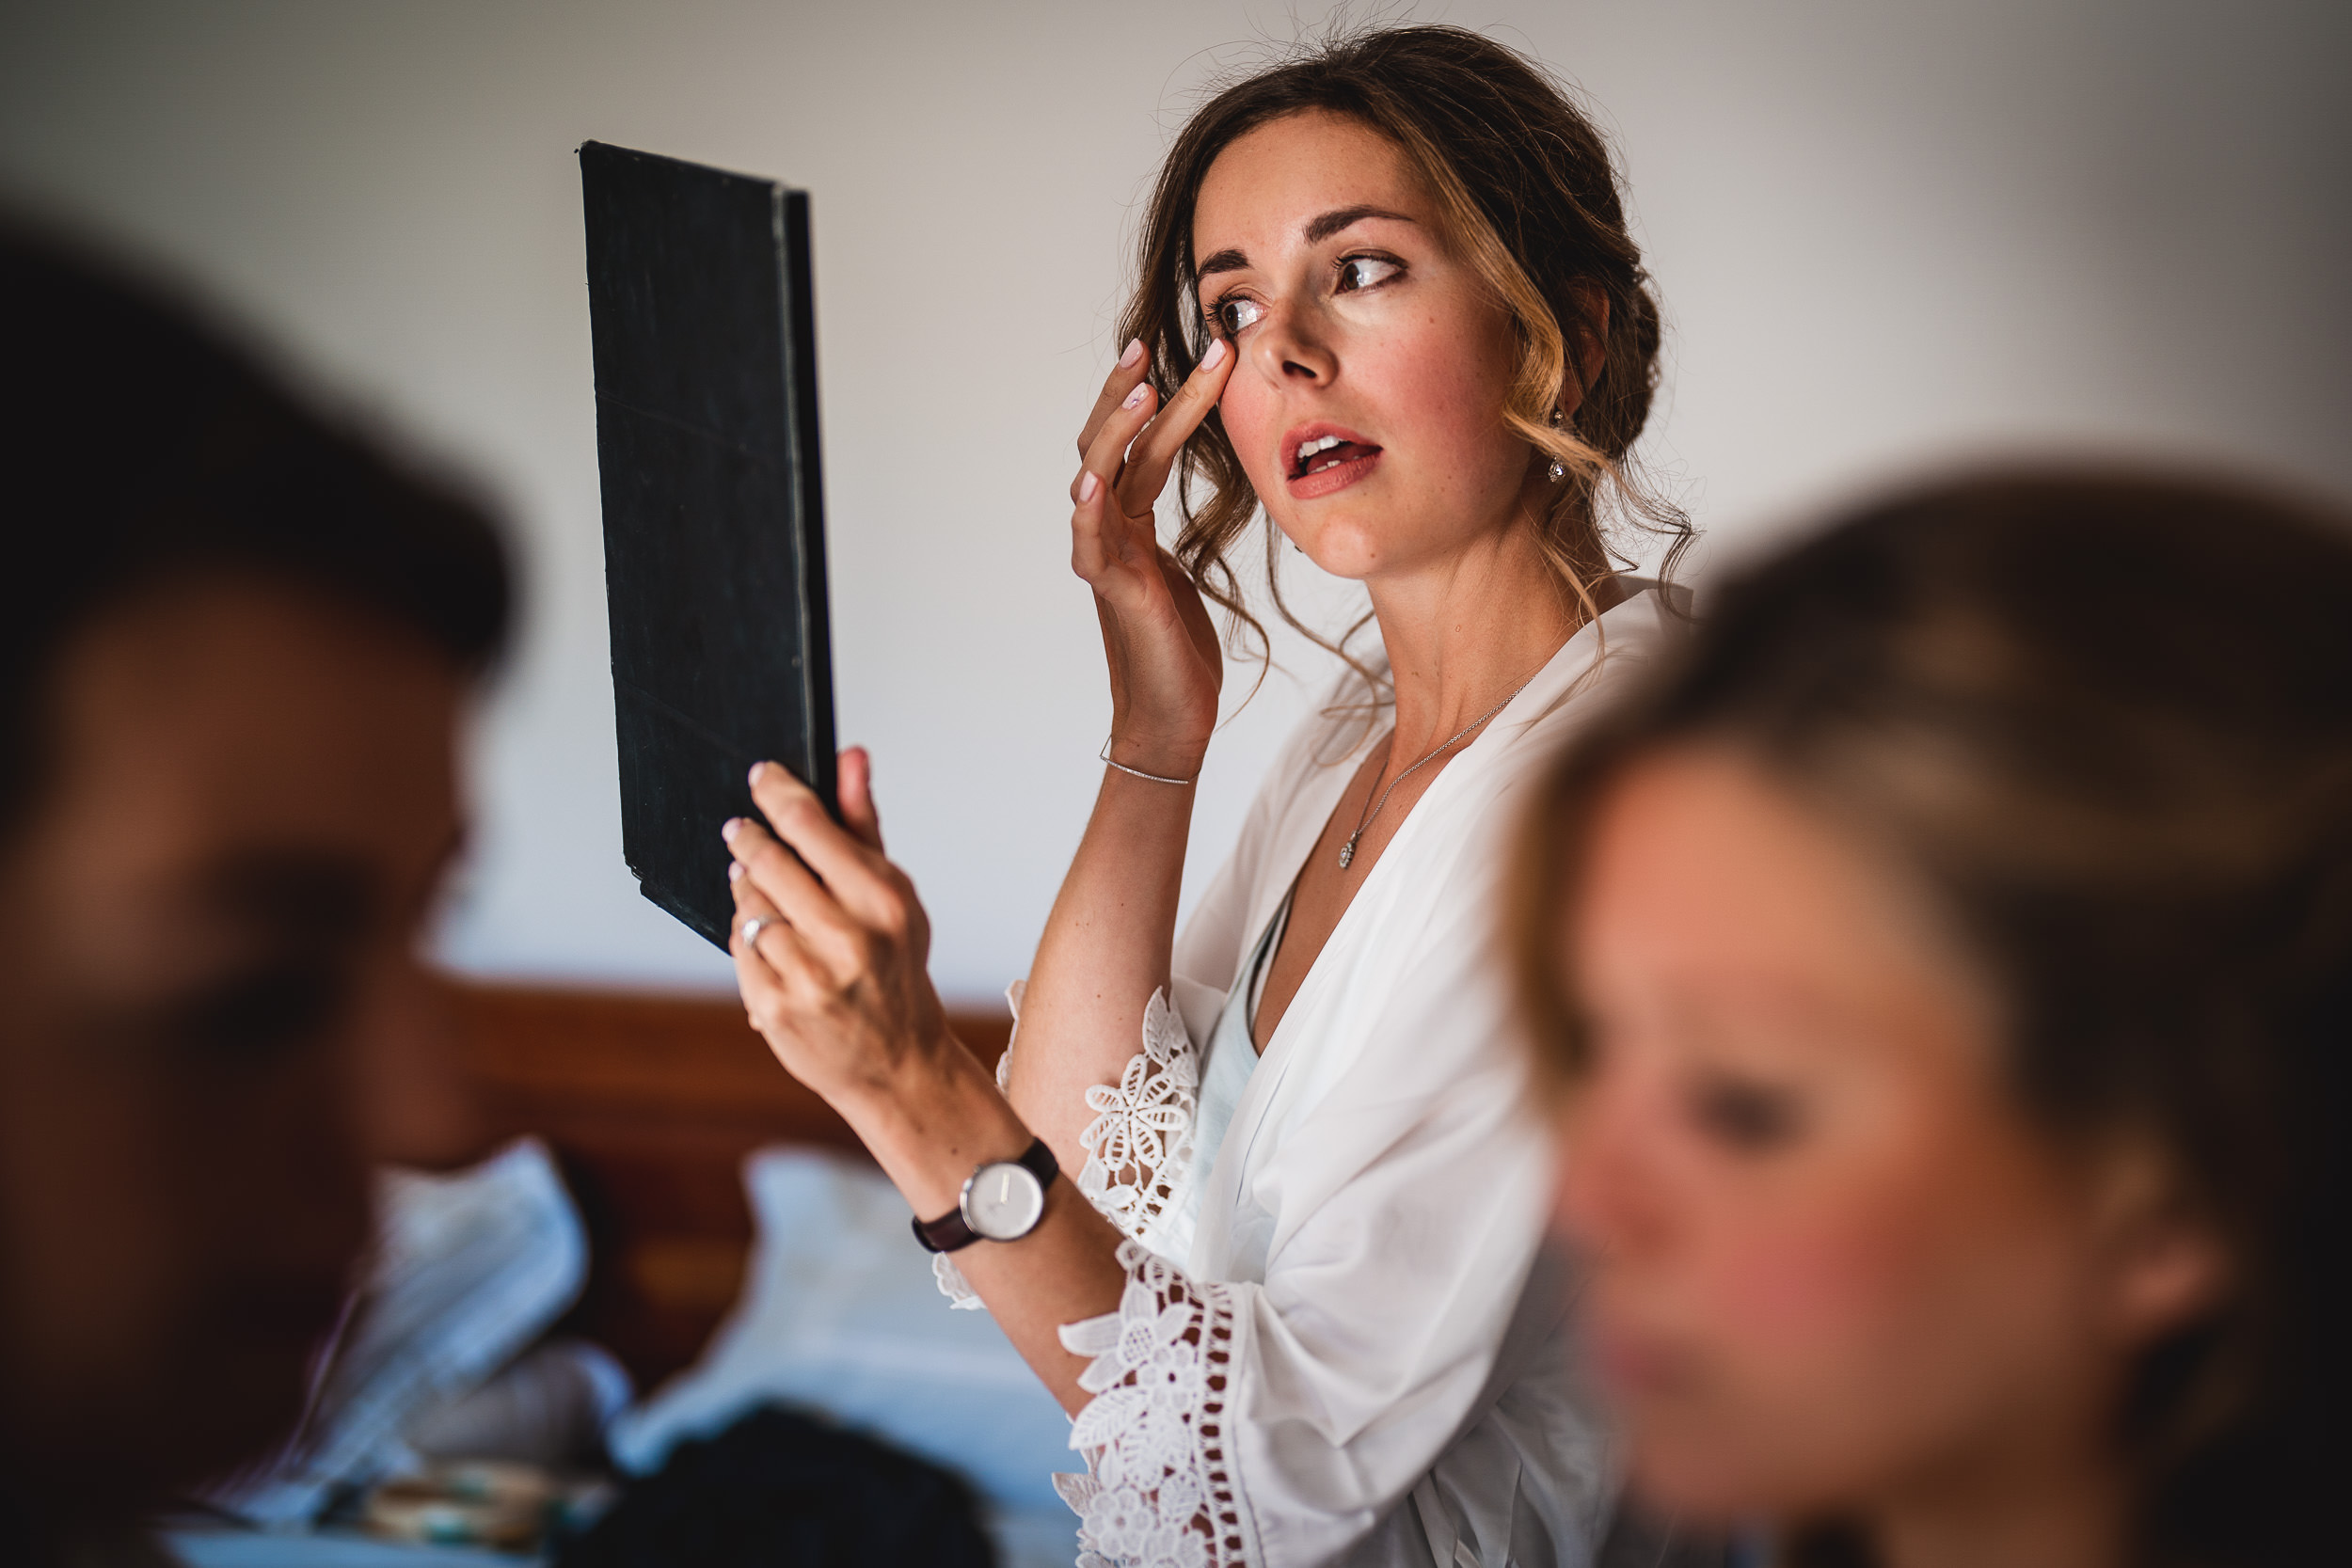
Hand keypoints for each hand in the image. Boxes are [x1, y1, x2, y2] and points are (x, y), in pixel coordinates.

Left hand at [724, 749, 950, 1106]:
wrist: (899, 1064)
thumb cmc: (896, 969)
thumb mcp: (895, 896)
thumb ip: (863, 825)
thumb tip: (850, 756)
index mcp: (882, 900)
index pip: (812, 825)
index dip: (777, 792)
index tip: (761, 776)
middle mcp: (847, 937)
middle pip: (769, 861)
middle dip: (749, 839)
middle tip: (740, 830)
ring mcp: (808, 975)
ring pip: (748, 905)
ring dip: (748, 891)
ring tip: (766, 894)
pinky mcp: (774, 1007)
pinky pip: (739, 947)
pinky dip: (747, 937)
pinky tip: (770, 941)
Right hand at [1069, 336, 1237, 777]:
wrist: (1172, 719)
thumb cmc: (1179, 651)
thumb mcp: (1184, 572)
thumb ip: (1177, 529)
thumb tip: (1211, 488)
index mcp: (1130, 522)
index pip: (1142, 443)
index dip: (1163, 396)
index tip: (1192, 352)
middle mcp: (1111, 530)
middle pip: (1111, 443)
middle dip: (1131, 392)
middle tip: (1153, 345)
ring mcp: (1106, 558)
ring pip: (1098, 477)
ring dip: (1116, 432)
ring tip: (1143, 389)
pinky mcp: (1113, 592)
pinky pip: (1090, 542)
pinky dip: (1087, 509)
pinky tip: (1093, 478)